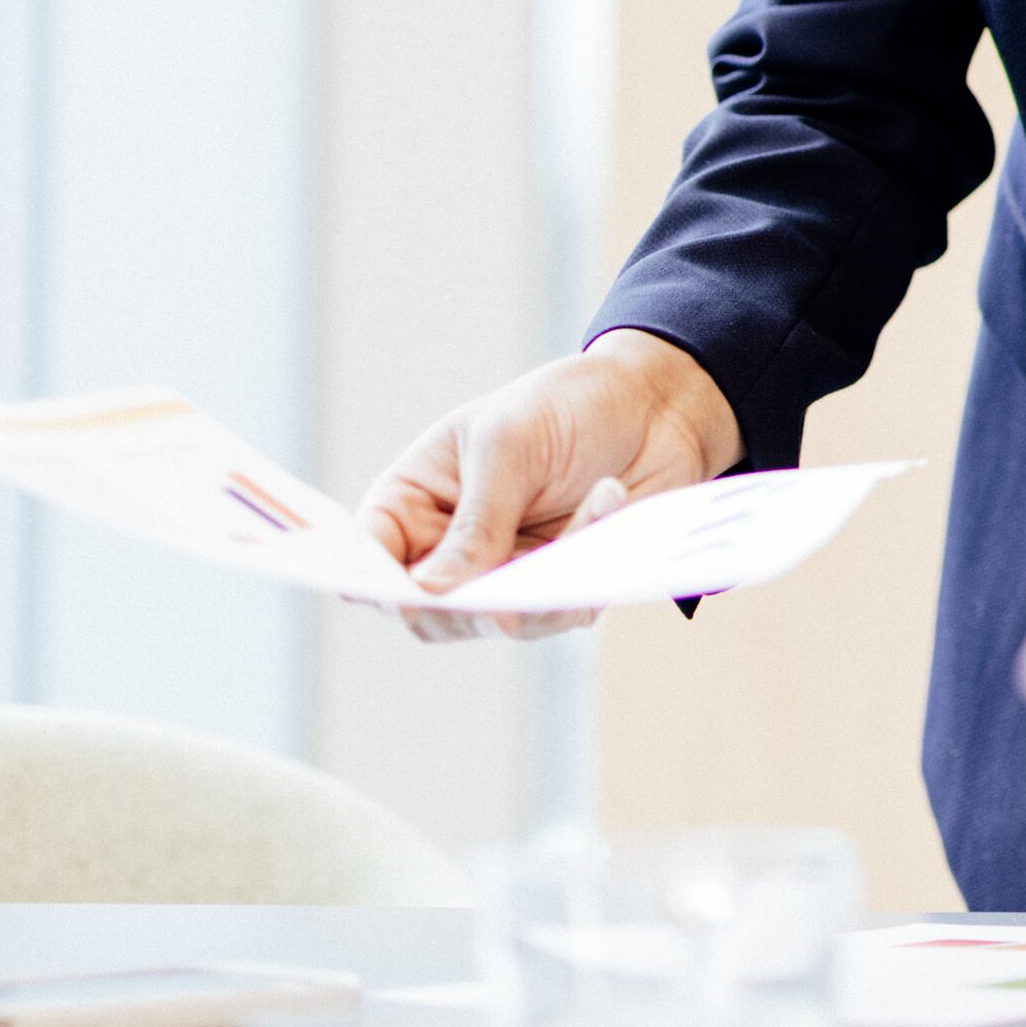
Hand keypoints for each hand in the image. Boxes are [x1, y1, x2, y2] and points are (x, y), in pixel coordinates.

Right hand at [355, 330, 740, 642]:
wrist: (656, 403)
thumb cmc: (567, 404)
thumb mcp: (509, 443)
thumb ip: (475, 520)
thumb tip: (431, 596)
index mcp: (412, 500)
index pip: (369, 558)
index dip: (375, 585)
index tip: (407, 597)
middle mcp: (449, 548)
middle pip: (428, 612)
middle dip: (465, 609)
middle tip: (504, 596)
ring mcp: (503, 573)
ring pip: (496, 623)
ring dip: (536, 595)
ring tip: (573, 541)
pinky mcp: (558, 586)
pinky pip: (559, 611)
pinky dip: (584, 574)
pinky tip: (608, 501)